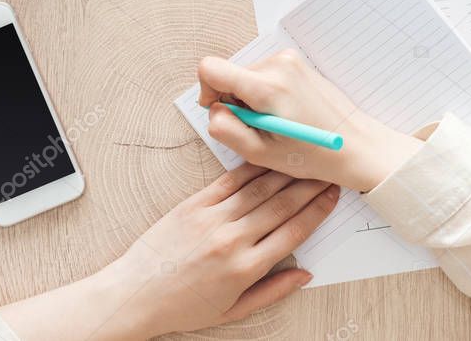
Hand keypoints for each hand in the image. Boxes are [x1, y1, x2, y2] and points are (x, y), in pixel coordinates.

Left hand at [0, 164, 338, 340]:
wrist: (137, 294)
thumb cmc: (184, 306)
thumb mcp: (233, 311)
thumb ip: (273, 291)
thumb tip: (305, 274)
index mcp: (246, 269)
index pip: (294, 232)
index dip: (318, 211)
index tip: (333, 196)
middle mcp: (232, 240)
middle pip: (282, 205)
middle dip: (309, 187)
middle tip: (328, 171)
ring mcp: (212, 219)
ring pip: (259, 188)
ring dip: (286, 172)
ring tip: (305, 160)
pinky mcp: (194, 205)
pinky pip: (229, 181)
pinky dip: (251, 168)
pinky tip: (267, 159)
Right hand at [198, 50, 422, 192]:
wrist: (357, 145)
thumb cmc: (313, 154)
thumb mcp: (261, 153)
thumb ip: (226, 129)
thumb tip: (213, 109)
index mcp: (266, 86)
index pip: (210, 68)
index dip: (207, 91)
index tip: (220, 111)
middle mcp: (277, 64)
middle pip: (230, 74)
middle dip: (235, 101)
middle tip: (260, 128)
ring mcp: (289, 59)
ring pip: (247, 75)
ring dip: (252, 99)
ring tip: (277, 123)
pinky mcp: (297, 61)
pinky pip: (264, 73)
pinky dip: (266, 93)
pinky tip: (287, 113)